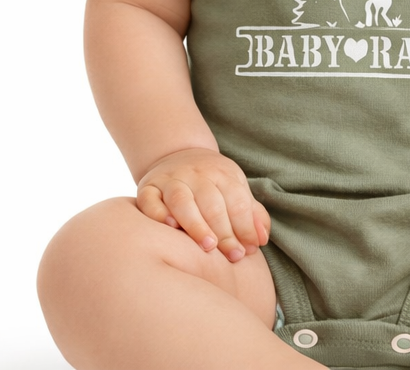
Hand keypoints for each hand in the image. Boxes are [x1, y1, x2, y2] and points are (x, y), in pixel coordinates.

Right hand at [136, 148, 270, 261]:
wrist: (178, 154)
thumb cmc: (212, 183)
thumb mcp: (235, 188)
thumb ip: (251, 213)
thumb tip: (261, 239)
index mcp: (221, 173)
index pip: (237, 200)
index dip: (245, 226)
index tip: (250, 249)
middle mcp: (195, 173)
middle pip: (211, 202)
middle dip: (225, 231)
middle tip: (233, 255)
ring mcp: (170, 179)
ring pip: (181, 200)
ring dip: (196, 224)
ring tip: (208, 246)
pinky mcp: (147, 188)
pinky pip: (149, 201)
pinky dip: (159, 214)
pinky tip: (171, 228)